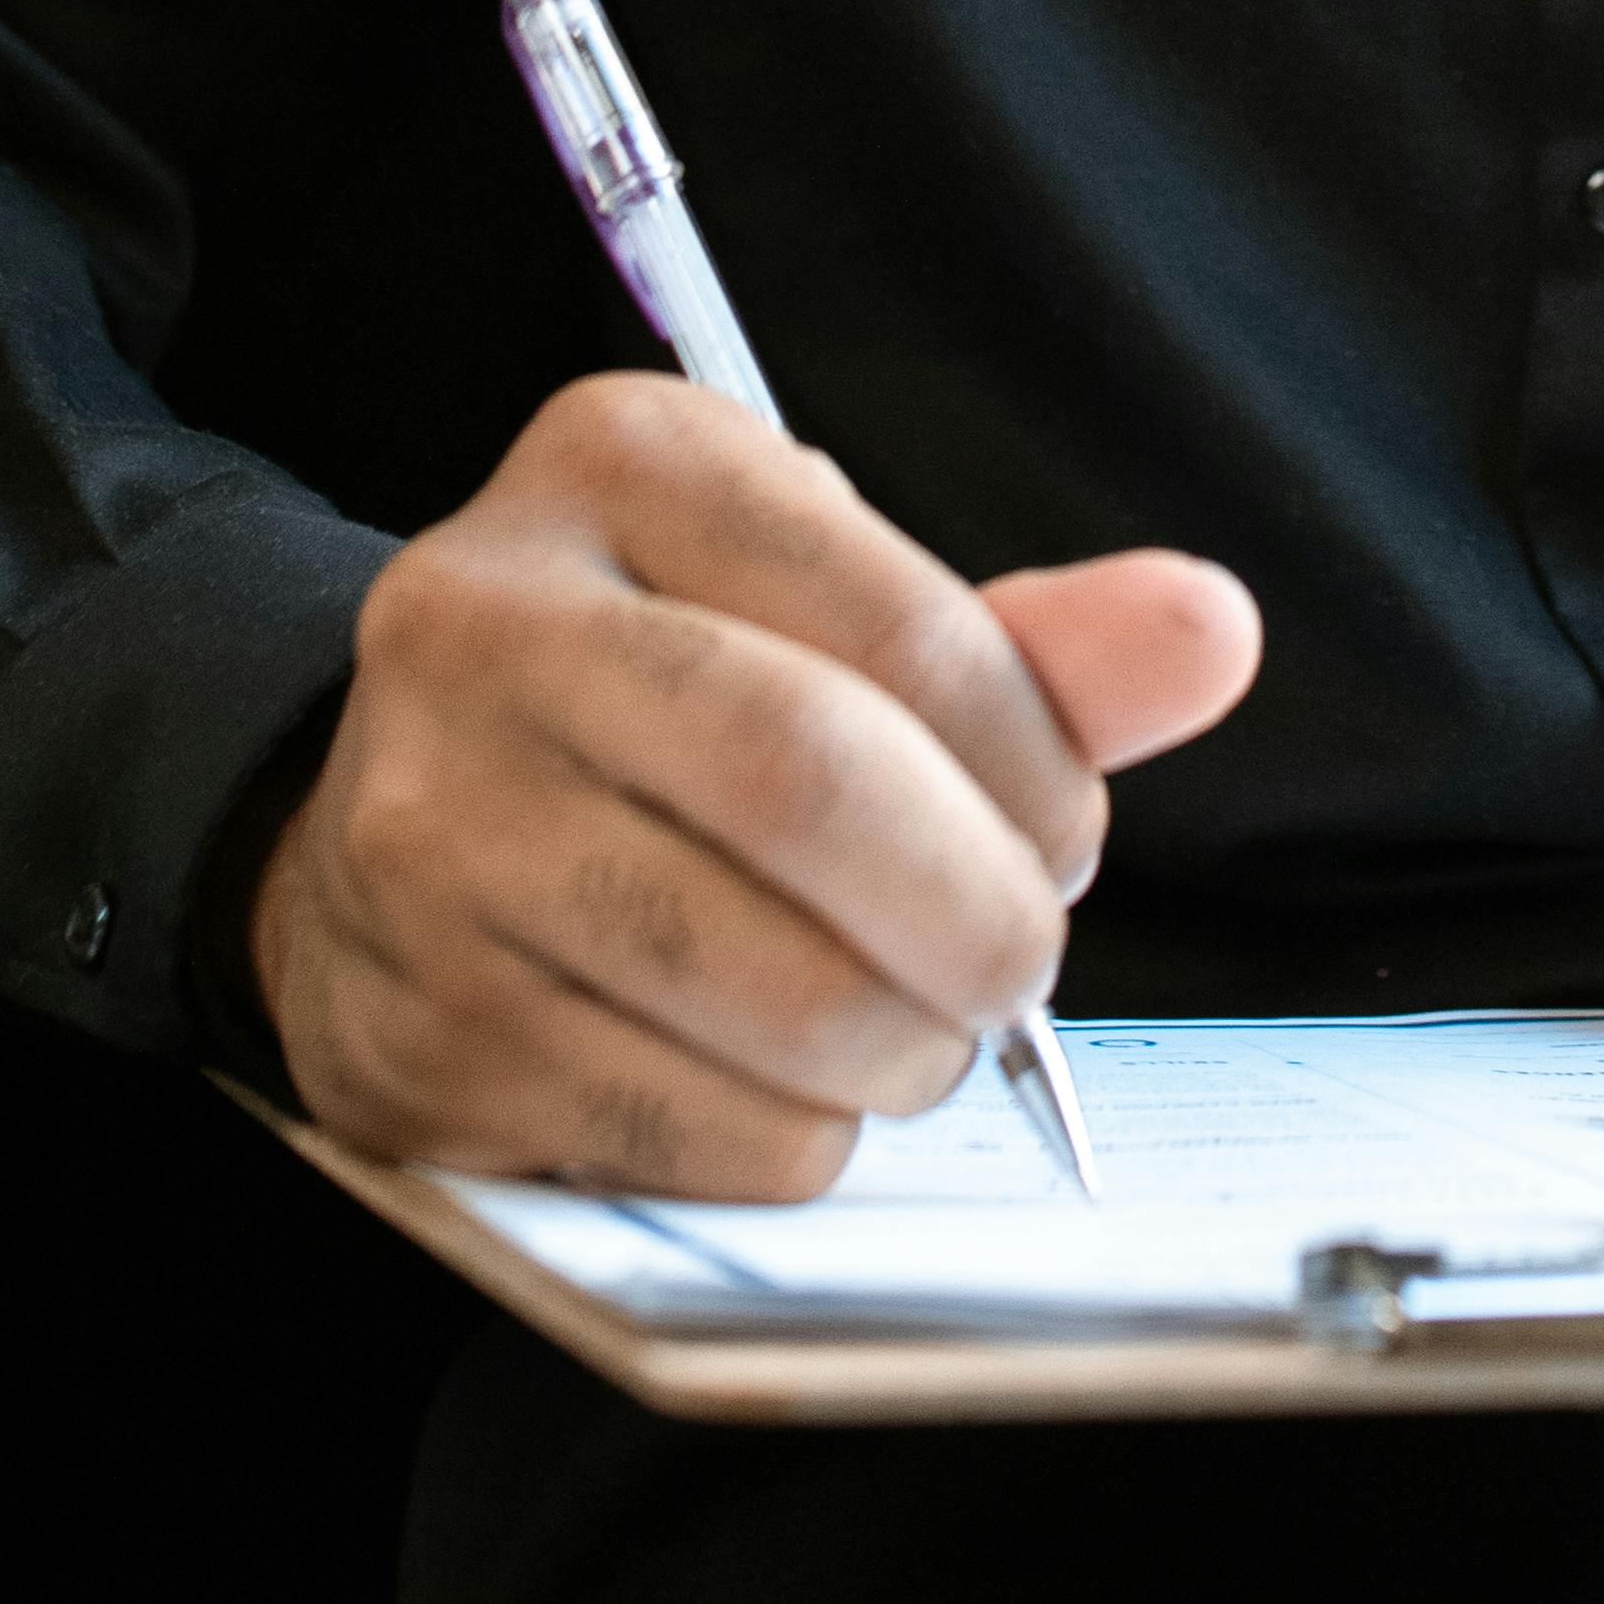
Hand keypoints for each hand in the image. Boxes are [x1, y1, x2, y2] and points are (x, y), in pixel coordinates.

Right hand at [248, 373, 1260, 1193]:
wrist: (392, 826)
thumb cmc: (667, 707)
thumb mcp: (830, 609)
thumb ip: (1029, 641)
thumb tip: (1212, 633)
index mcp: (621, 463)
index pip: (902, 626)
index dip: (1036, 763)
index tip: (1065, 829)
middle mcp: (486, 621)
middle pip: (813, 789)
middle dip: (978, 915)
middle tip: (1016, 961)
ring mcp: (429, 829)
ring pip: (754, 981)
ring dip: (899, 1047)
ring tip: (912, 1029)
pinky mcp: (414, 1021)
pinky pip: (680, 1124)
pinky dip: (792, 1140)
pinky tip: (787, 1090)